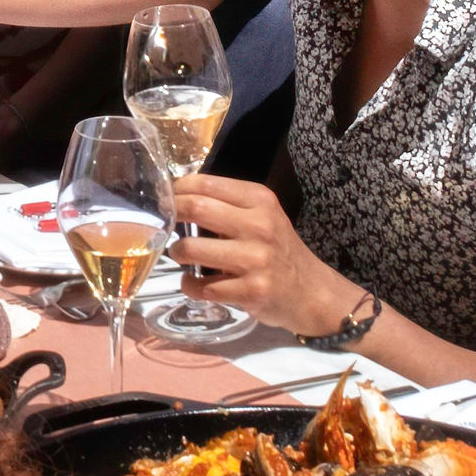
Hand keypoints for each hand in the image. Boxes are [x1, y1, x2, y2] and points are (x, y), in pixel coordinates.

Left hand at [168, 174, 354, 338]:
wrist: (311, 291)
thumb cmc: (278, 250)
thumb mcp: (263, 216)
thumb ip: (228, 205)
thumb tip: (178, 196)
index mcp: (259, 200)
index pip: (205, 183)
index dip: (177, 190)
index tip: (167, 199)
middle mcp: (259, 225)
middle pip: (196, 208)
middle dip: (170, 215)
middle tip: (164, 223)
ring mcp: (255, 260)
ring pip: (192, 249)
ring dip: (178, 253)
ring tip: (182, 254)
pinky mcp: (250, 291)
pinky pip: (202, 287)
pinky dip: (190, 285)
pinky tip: (194, 283)